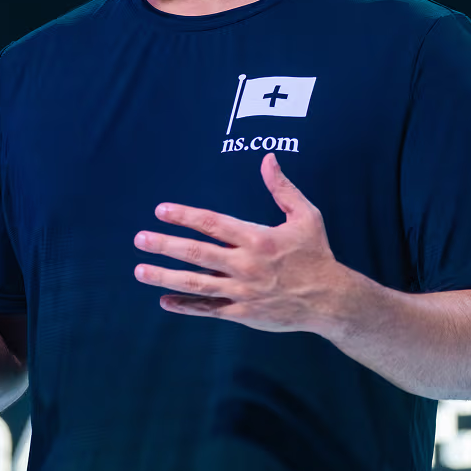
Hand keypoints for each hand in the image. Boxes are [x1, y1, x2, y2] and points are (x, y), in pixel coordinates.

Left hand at [133, 153, 341, 332]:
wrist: (330, 300)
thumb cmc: (316, 253)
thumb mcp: (305, 215)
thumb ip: (282, 188)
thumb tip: (268, 158)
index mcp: (257, 238)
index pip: (213, 223)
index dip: (185, 216)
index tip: (161, 210)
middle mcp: (245, 264)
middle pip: (197, 253)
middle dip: (165, 245)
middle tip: (139, 239)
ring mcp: (242, 291)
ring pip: (196, 284)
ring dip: (165, 277)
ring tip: (140, 270)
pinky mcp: (243, 312)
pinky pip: (209, 309)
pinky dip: (185, 307)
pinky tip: (164, 301)